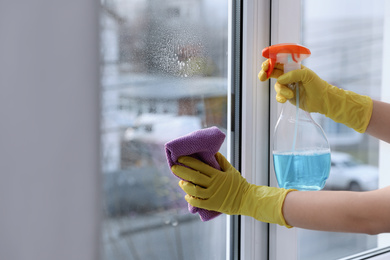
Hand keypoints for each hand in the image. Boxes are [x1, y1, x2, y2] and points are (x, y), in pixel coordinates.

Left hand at [171, 152, 293, 226]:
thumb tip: (213, 152)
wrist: (246, 199)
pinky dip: (190, 199)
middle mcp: (213, 184)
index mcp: (217, 174)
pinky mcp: (211, 205)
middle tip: (173, 167)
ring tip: (180, 182)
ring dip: (185, 185)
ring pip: (193, 190)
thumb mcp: (231, 170)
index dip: (189, 161)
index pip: (200, 166)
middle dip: (181, 171)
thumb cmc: (239, 184)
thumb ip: (221, 161)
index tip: (180, 158)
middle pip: (193, 176)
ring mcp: (212, 195)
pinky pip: (197, 202)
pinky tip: (186, 195)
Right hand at [258, 59, 372, 132]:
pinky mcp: (287, 96)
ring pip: (277, 86)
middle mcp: (289, 75)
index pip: (279, 61)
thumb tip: (280, 79)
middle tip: (262, 77)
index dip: (271, 62)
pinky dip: (281, 97)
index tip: (266, 65)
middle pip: (272, 72)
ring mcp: (287, 86)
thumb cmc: (317, 85)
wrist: (323, 101)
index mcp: (293, 67)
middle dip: (265, 73)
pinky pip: (279, 96)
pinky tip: (286, 100)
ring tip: (291, 94)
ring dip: (281, 90)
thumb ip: (293, 74)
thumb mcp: (307, 75)